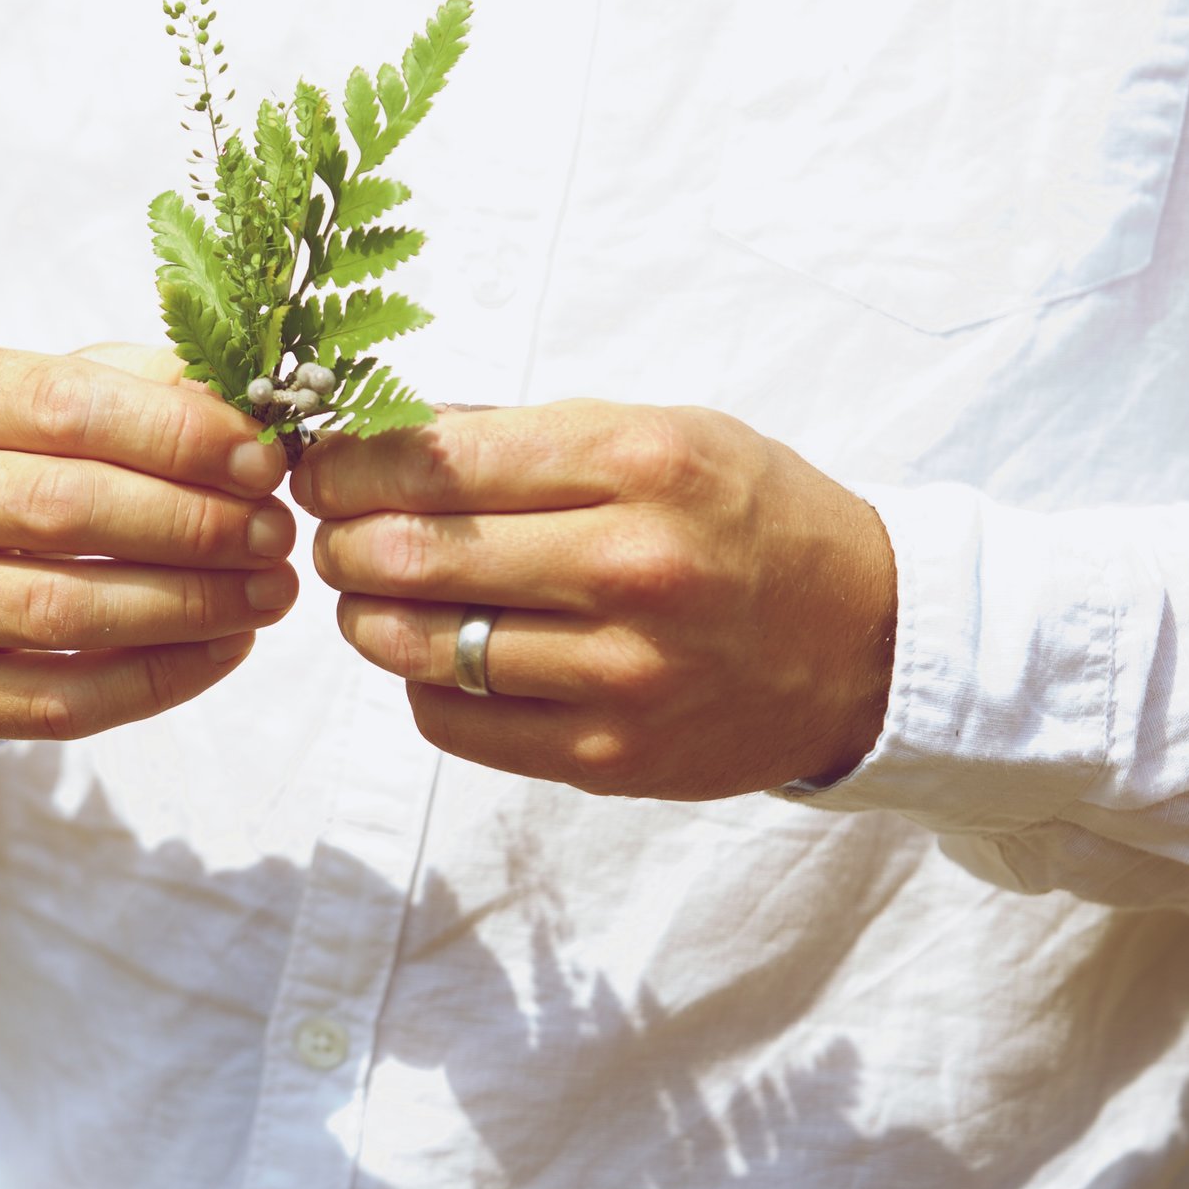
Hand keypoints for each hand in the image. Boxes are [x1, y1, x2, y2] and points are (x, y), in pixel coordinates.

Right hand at [0, 339, 295, 740]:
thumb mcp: (51, 398)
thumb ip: (142, 390)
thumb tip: (249, 419)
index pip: (63, 405)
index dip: (178, 435)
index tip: (262, 461)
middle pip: (62, 509)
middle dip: (192, 524)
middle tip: (274, 533)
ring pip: (61, 611)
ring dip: (188, 605)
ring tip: (267, 591)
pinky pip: (57, 701)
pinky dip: (157, 678)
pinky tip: (223, 648)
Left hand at [294, 400, 895, 798]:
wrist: (869, 643)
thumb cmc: (749, 520)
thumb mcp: (660, 433)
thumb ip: (523, 434)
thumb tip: (382, 430)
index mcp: (640, 463)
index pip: (437, 459)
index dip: (348, 464)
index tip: (319, 465)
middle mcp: (631, 567)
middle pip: (413, 552)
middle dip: (341, 538)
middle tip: (330, 530)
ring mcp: (622, 673)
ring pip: (419, 645)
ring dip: (366, 615)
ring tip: (369, 592)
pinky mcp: (612, 758)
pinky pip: (457, 723)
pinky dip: (420, 686)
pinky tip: (435, 656)